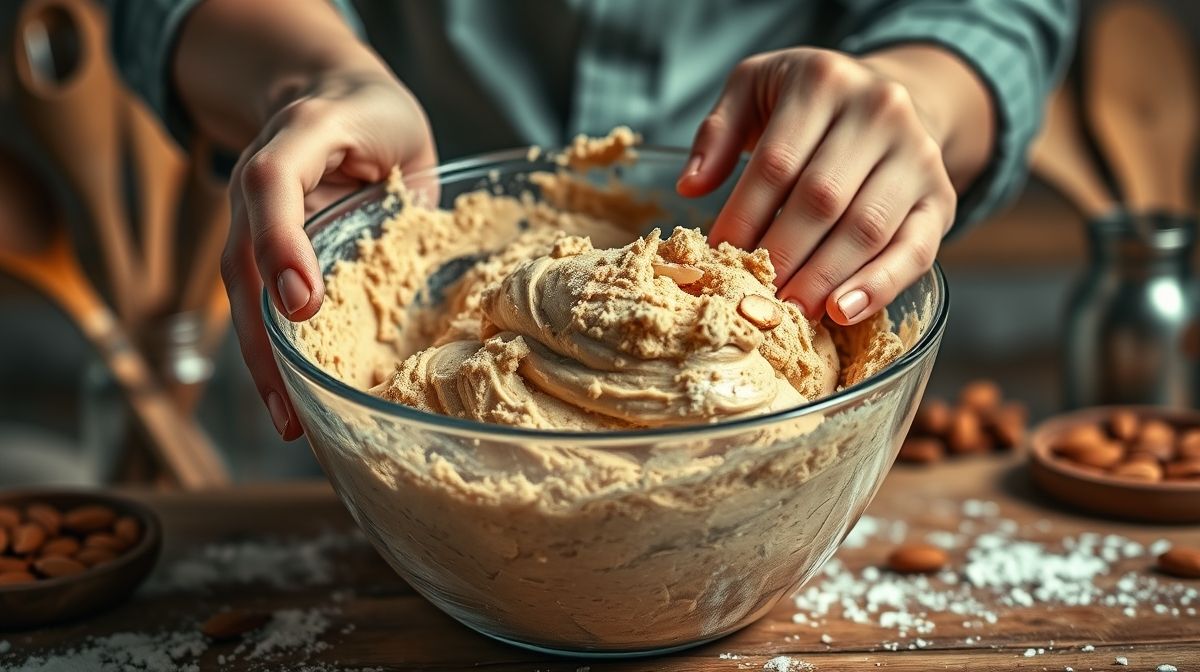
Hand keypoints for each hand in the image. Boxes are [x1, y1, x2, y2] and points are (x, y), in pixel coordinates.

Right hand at [220, 70, 436, 438]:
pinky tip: (293, 405)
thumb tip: (401, 253)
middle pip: (243, 268)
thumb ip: (387, 177)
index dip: (282, 244)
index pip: (272, 186)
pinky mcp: (264, 256)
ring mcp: (251, 226)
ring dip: (262, 364)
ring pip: (245, 301)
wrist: (333, 98)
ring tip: (287, 421)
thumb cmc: (368, 116)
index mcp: (288, 145)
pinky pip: (263, 310)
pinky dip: (276, 358)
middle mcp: (254, 192)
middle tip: (288, 402)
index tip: (303, 303)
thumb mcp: (389, 122)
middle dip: (263, 339)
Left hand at [677, 47, 971, 324]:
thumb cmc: (806, 103)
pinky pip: (915, 249)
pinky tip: (843, 312)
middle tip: (751, 295)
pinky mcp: (941, 197)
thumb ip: (717, 133)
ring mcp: (918, 154)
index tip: (718, 256)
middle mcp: (881, 111)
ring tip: (788, 312)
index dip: (744, 215)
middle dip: (781, 255)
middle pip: (822, 198)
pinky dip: (880, 286)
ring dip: (822, 279)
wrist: (883, 99)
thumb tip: (690, 187)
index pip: (777, 162)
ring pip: (866, 228)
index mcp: (825, 82)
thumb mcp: (754, 90)